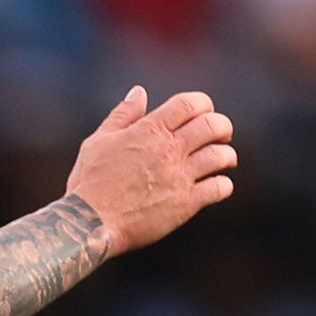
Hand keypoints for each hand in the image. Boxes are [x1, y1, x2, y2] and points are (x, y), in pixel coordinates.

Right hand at [66, 87, 236, 257]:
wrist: (88, 224)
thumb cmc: (89, 182)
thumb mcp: (99, 141)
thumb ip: (122, 115)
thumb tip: (139, 92)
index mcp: (149, 130)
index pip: (190, 103)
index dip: (203, 104)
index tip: (203, 112)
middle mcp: (169, 150)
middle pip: (213, 125)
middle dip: (222, 127)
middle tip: (221, 135)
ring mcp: (179, 177)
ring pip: (221, 156)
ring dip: (226, 156)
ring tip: (224, 161)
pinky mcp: (185, 204)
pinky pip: (219, 188)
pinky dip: (223, 185)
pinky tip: (217, 186)